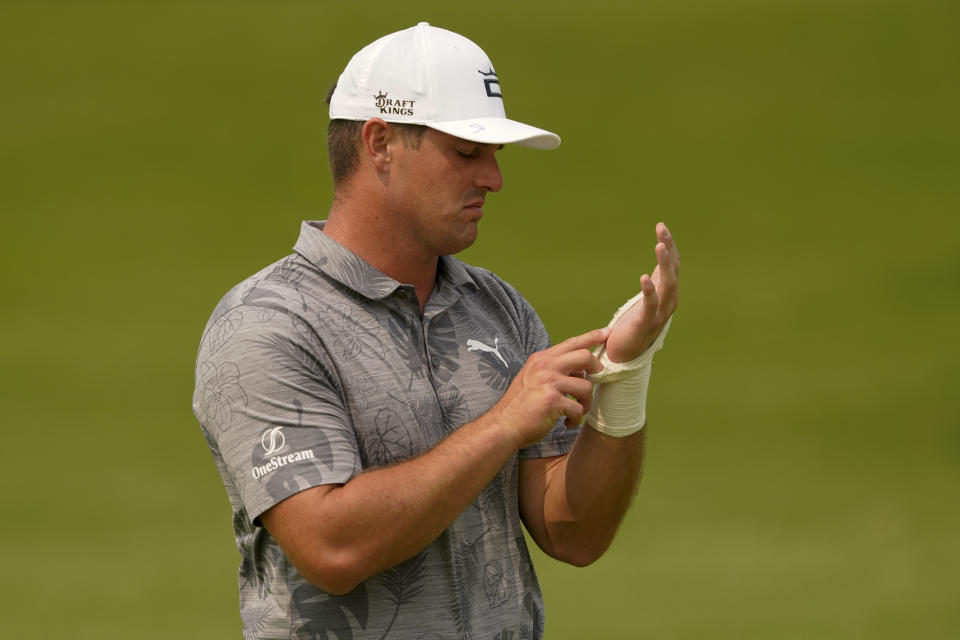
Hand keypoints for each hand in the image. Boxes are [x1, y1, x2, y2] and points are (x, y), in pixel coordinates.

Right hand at [491, 327, 608, 448]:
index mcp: (541, 359)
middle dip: (597, 370)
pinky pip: (578, 408)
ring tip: (576, 412)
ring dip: (586, 403)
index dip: (592, 337)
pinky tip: (567, 423)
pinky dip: (576, 419)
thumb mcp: (533, 378)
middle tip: (596, 381)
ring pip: (586, 386)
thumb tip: (581, 371)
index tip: (607, 333)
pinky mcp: (552, 401)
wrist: (504, 425)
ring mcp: (548, 382)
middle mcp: (545, 366)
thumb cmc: (520, 405)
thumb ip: (553, 370)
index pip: (571, 343)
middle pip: (584, 357)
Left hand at [605, 222, 679, 362]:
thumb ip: (658, 277)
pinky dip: (649, 291)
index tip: (661, 226)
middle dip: (668, 249)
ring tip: (659, 246)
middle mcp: (670, 301)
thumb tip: (664, 254)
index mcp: (669, 293)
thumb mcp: (649, 295)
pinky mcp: (647, 323)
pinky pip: (651, 305)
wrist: (626, 354)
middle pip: (673, 271)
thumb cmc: (636, 323)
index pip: (673, 264)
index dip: (669, 245)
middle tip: (662, 230)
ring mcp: (661, 313)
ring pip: (668, 285)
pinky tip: (644, 277)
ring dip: (665, 264)